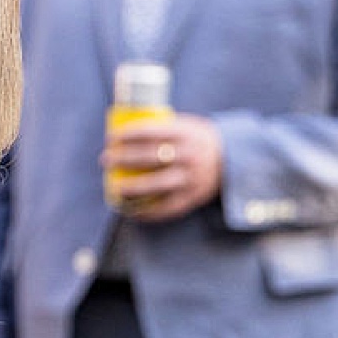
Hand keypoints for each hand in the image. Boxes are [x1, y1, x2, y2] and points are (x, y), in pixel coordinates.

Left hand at [103, 113, 222, 221]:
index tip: (111, 137)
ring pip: (156, 185)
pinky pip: (167, 207)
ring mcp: (191, 178)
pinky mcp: (193, 198)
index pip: (151, 132)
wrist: (232, 159)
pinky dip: (148, 211)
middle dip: (123, 158)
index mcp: (186, 134)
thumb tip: (122, 132)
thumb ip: (161, 129)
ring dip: (132, 188)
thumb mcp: (186, 126)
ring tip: (116, 188)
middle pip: (149, 157)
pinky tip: (132, 210)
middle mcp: (189, 156)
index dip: (128, 134)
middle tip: (105, 159)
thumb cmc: (197, 140)